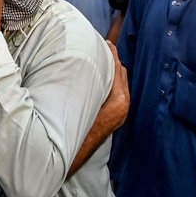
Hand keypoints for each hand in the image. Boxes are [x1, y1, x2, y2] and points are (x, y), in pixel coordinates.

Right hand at [67, 41, 129, 176]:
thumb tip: (88, 64)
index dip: (111, 54)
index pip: (117, 69)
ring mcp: (119, 113)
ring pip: (120, 84)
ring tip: (102, 57)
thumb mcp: (82, 101)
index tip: (105, 41)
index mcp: (119, 102)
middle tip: (104, 44)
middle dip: (113, 59)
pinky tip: (101, 77)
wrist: (72, 154)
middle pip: (121, 75)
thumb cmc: (75, 127)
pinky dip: (111, 81)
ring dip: (112, 70)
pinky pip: (116, 92)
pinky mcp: (113, 117)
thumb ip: (89, 83)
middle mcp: (123, 107)